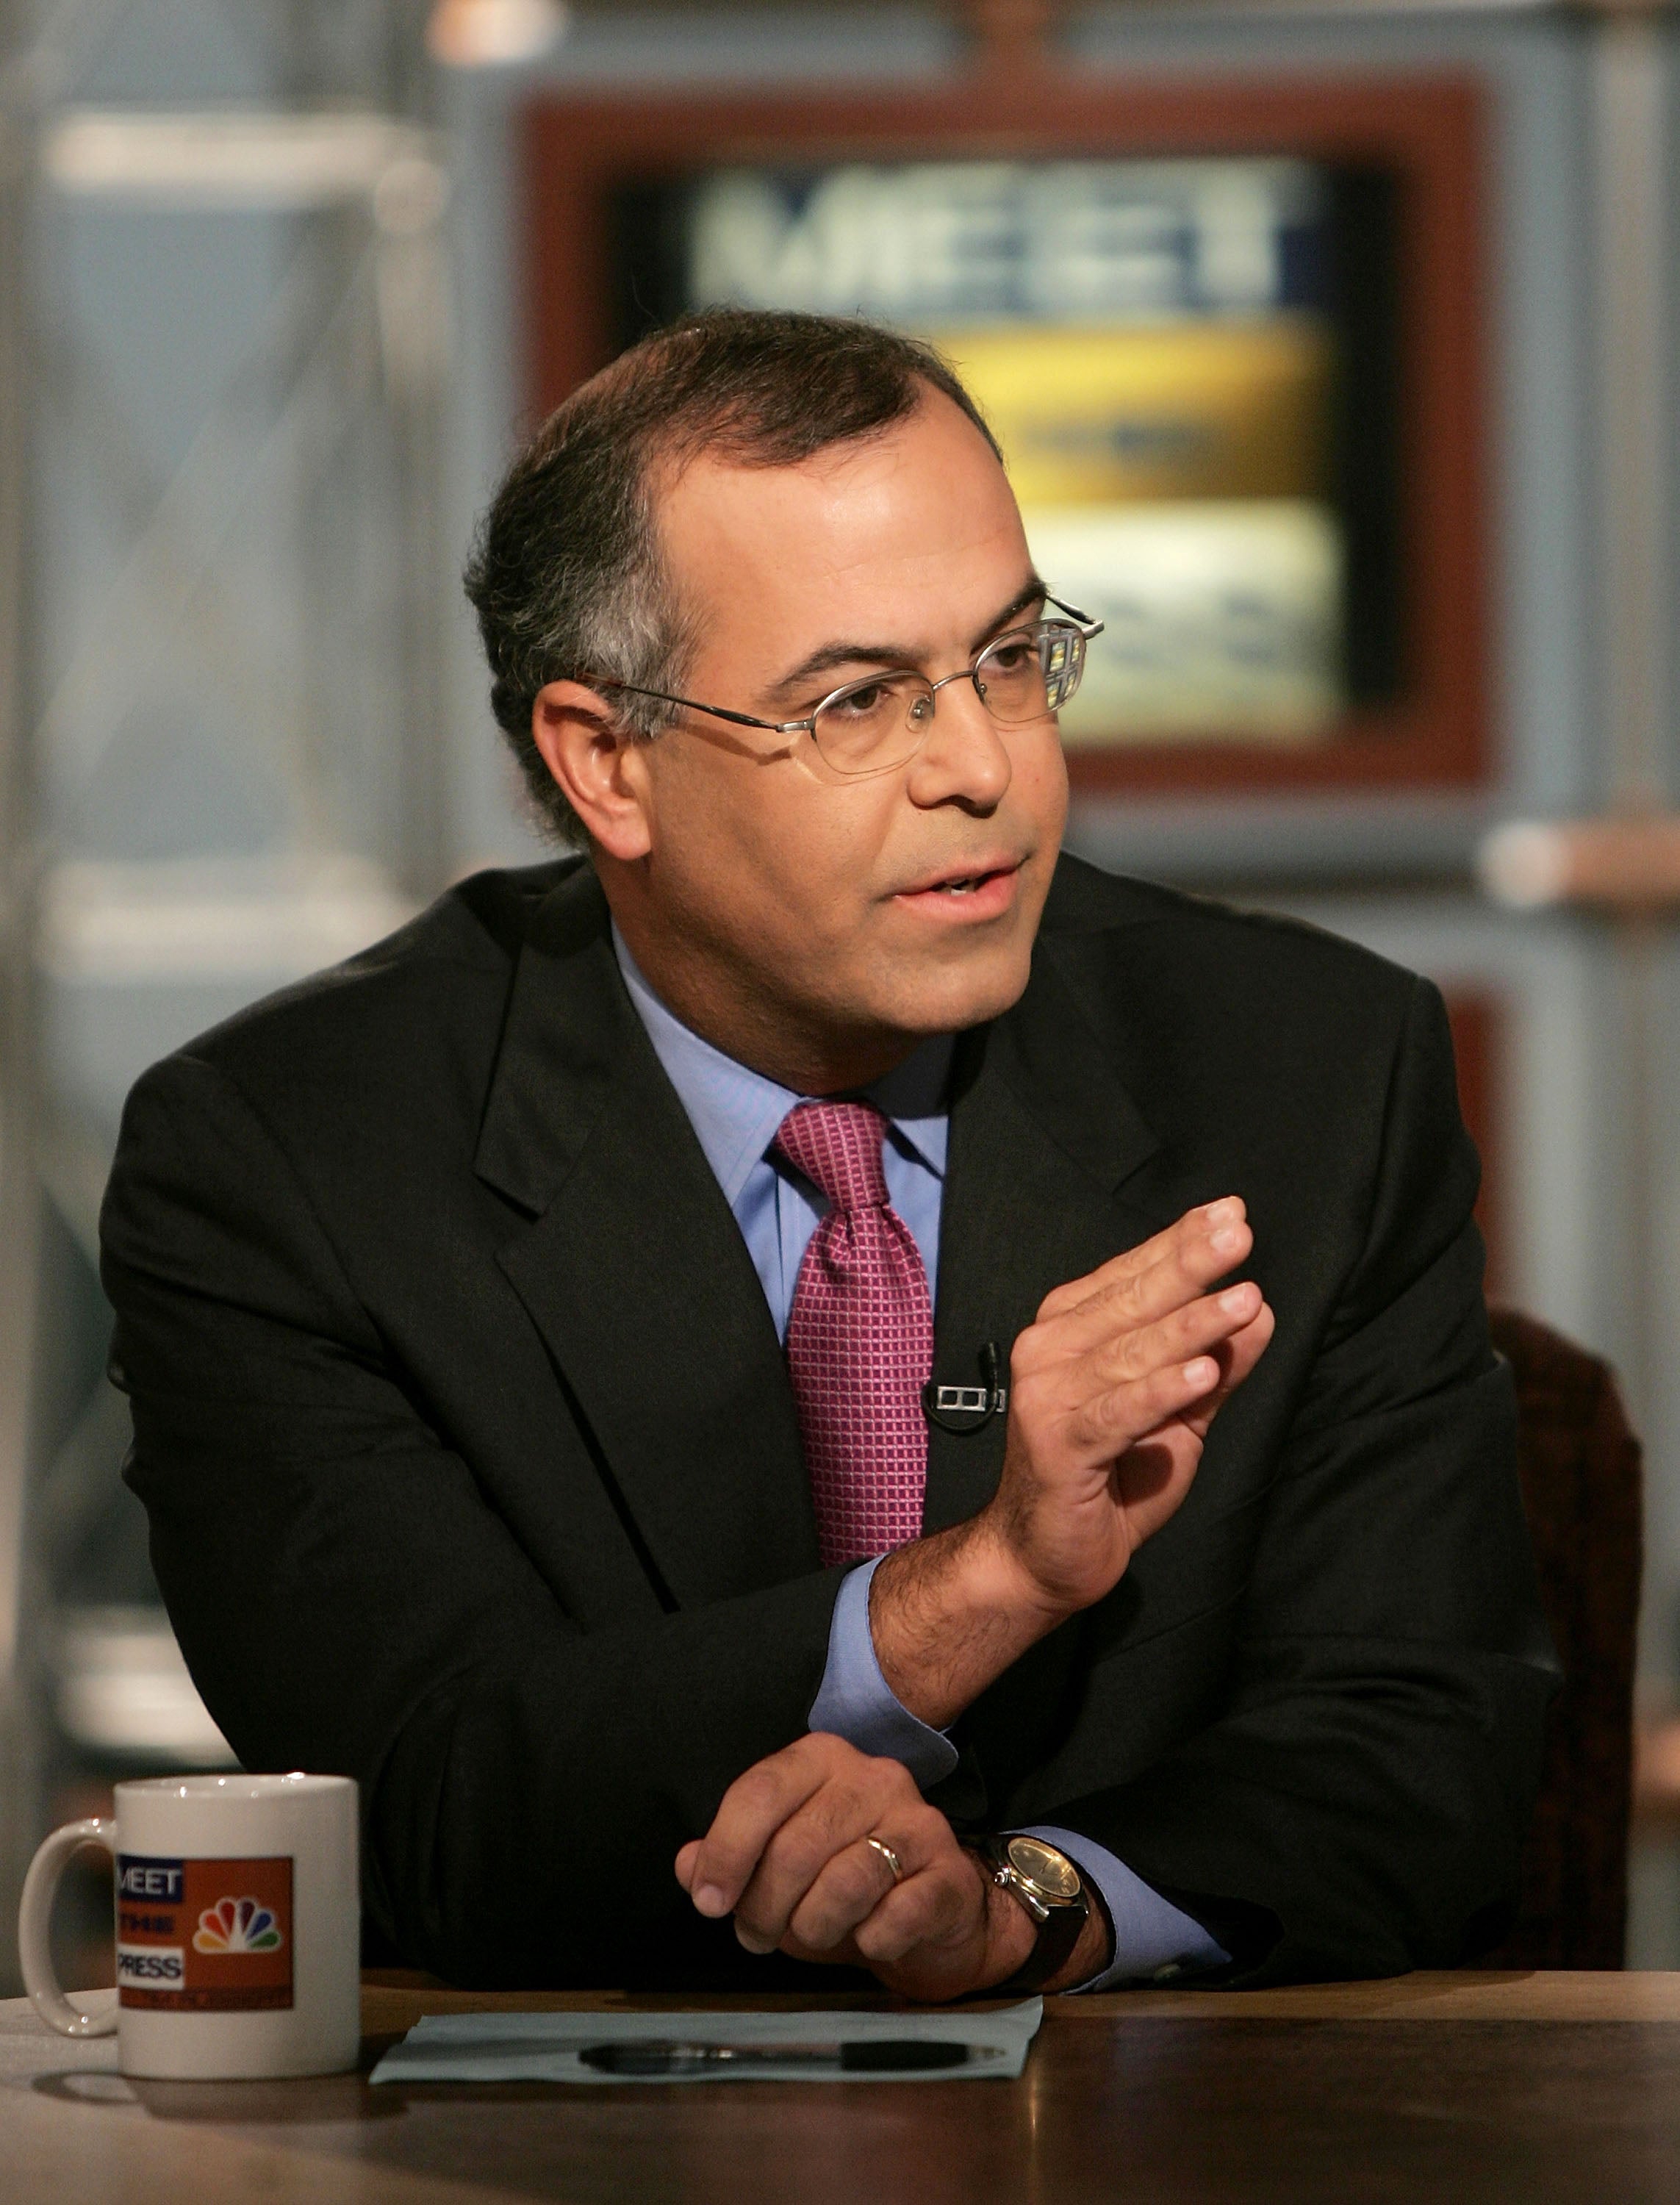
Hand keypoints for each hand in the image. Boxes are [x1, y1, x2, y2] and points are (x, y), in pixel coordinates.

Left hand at [674, 1733, 1108, 2000]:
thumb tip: (687, 1865)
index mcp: (821, 1759)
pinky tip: (868, 1937)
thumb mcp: (775, 1864)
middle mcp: (873, 1776)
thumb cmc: (841, 1880)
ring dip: (813, 1927)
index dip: (726, 1852)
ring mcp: (917, 1819)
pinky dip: (871, 1939)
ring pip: (844, 1882)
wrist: (933, 1908)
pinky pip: (894, 1915)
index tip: (709, 1903)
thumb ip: (727, 1858)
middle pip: (796, 1846)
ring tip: (809, 1935)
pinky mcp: (948, 1870)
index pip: (760, 1791)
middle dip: (764, 1907)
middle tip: (756, 1936)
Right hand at [983, 1195, 1274, 1617]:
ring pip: (1130, 1353)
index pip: (1132, 1275)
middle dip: (1190, 1265)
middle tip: (1239, 1235)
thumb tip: (1261, 1310)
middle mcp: (1050, 1350)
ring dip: (1191, 1326)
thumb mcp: (1180, 1417)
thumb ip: (1216, 1367)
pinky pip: (1118, 1413)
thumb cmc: (1111, 1479)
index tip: (1231, 1213)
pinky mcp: (1058, 1445)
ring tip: (1244, 1299)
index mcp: (1071, 1329)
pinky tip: (1201, 1372)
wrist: (1043, 1556)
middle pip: (1131, 1301)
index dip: (1181, 1242)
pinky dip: (1160, 1392)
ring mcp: (1048, 1396)